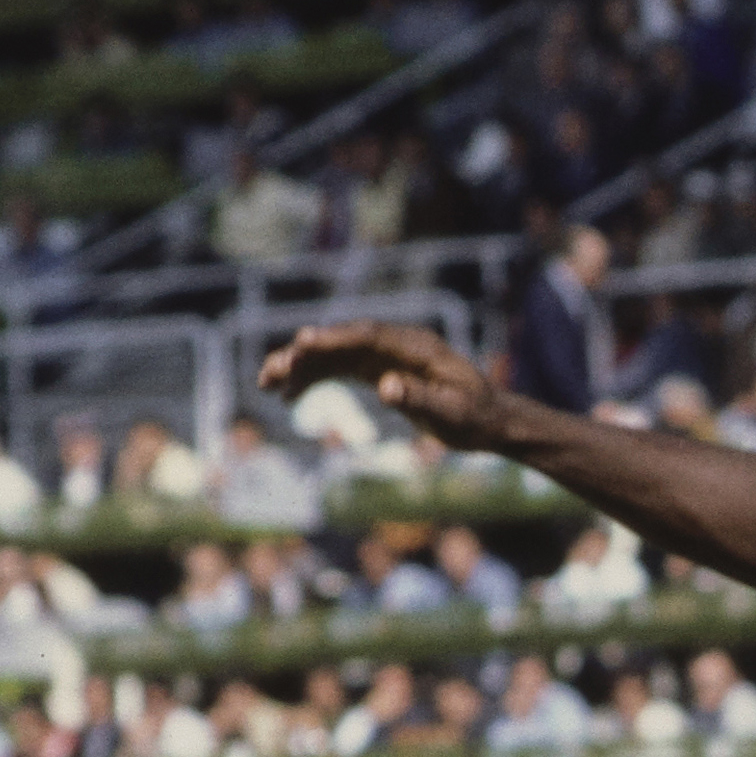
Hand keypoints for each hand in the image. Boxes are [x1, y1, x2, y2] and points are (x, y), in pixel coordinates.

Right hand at [254, 321, 507, 447]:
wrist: (489, 421)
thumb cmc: (475, 416)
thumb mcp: (453, 413)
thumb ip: (420, 398)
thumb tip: (385, 386)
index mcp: (415, 346)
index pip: (367, 335)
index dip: (334, 337)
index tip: (303, 342)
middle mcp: (394, 345)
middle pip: (342, 342)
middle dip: (305, 354)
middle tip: (273, 371)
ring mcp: (383, 357)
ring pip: (334, 356)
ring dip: (300, 367)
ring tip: (266, 382)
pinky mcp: (377, 372)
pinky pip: (338, 371)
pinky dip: (313, 380)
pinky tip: (287, 395)